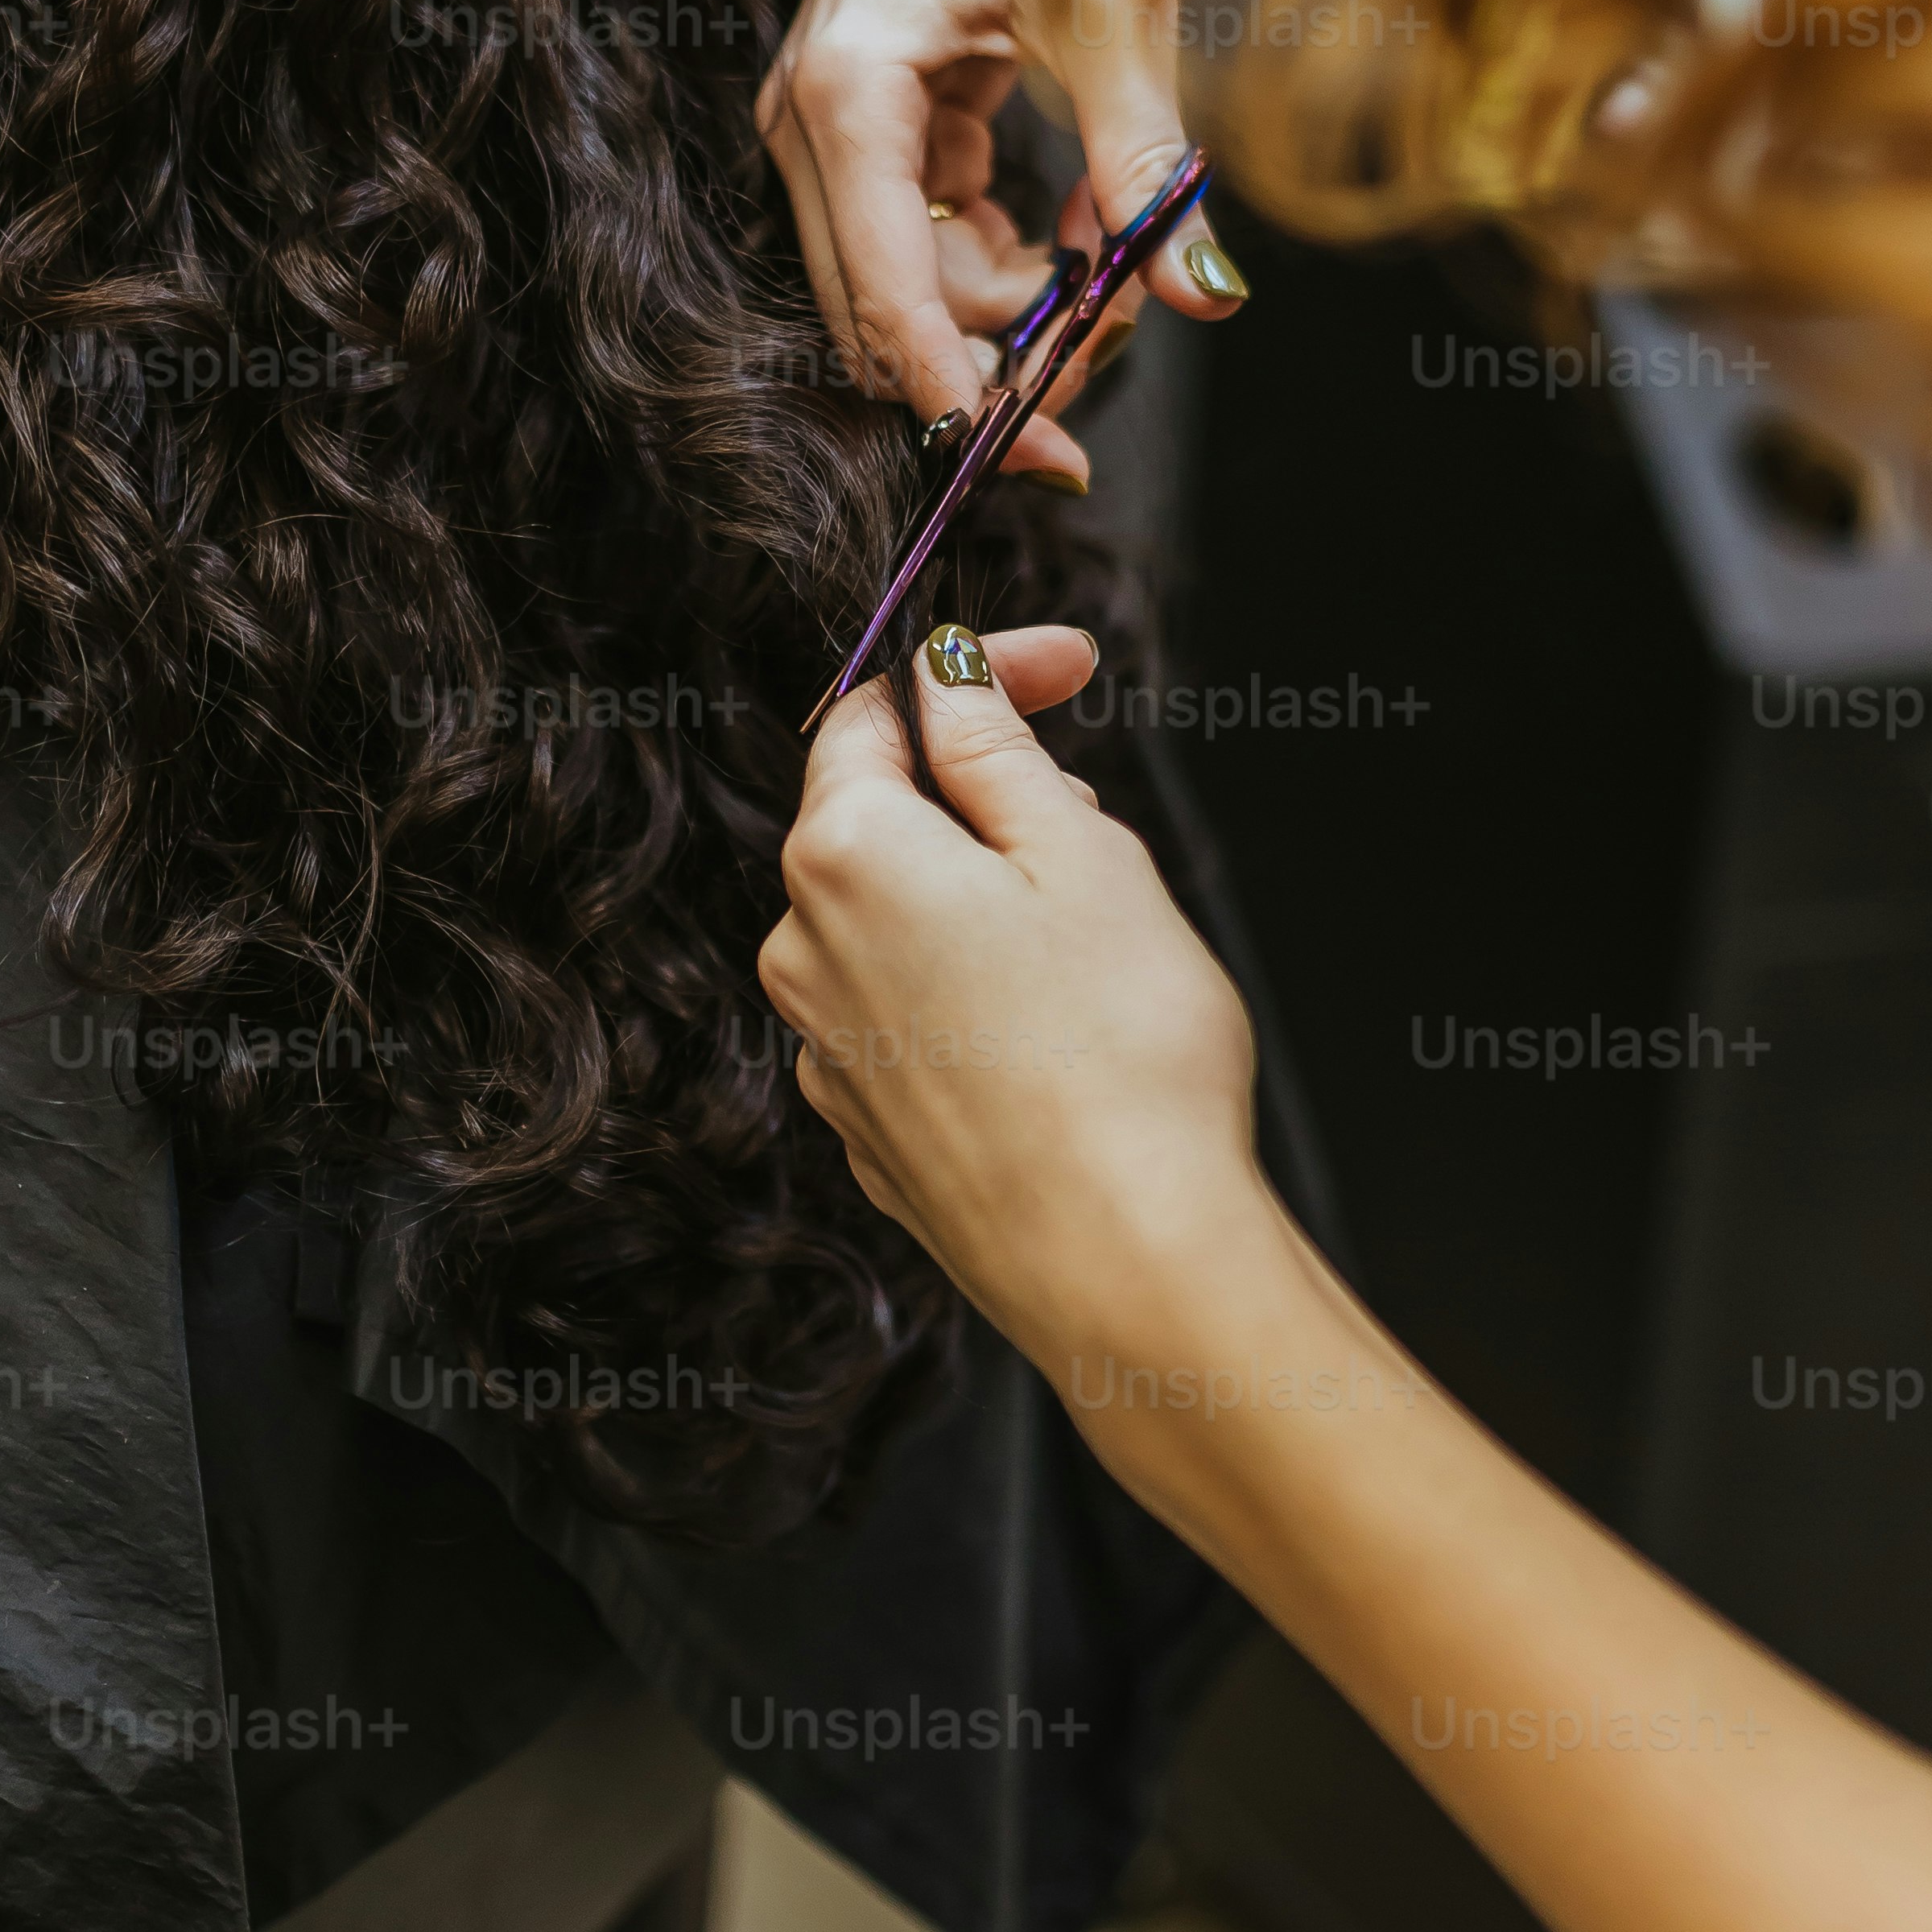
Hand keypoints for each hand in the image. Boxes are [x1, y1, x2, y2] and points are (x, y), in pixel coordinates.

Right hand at [756, 0, 1244, 483]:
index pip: (892, 308)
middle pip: (887, 312)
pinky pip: (933, 222)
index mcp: (847, 96)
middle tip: (1123, 332)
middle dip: (1004, 354)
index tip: (1057, 459)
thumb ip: (1148, 165)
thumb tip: (1203, 292)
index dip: (972, 405)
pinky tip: (1087, 217)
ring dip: (1014, 299)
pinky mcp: (875, 101)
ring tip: (1122, 255)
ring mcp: (834, 110)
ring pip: (913, 276)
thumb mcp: (1118, 15)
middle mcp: (812, 113)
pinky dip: (1010, 244)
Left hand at [759, 621, 1279, 1374]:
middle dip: (989, 802)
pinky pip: (913, 1015)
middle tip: (1104, 834)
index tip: (1063, 667)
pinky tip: (1065, 1038)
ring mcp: (828, 1050)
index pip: (876, 714)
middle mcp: (803, 951)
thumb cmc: (1122, 1057)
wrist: (1128, 1263)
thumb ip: (994, 749)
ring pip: (901, 922)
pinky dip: (977, 993)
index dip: (974, 673)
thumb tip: (945, 674)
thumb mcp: (1079, 853)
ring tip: (1100, 955)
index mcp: (844, 856)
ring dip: (987, 902)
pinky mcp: (869, 1128)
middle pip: (883, 820)